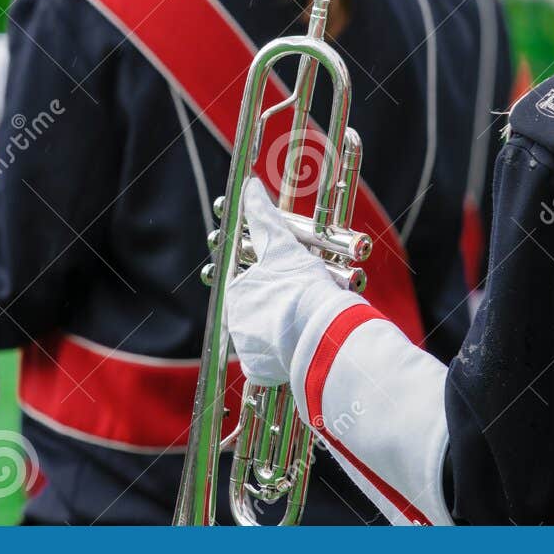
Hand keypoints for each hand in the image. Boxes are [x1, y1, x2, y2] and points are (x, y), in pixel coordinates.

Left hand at [224, 183, 360, 386]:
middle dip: (277, 313)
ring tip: (307, 330)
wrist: (317, 330)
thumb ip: (263, 214)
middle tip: (303, 310)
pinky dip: (282, 358)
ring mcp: (246, 346)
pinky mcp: (258, 368)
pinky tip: (300, 350)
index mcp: (239, 291)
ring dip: (281, 336)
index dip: (275, 288)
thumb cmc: (302, 287)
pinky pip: (268, 363)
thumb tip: (250, 184)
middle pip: (258, 314)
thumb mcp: (284, 244)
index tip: (293, 292)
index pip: (250, 287)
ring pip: (263, 338)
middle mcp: (236, 319)